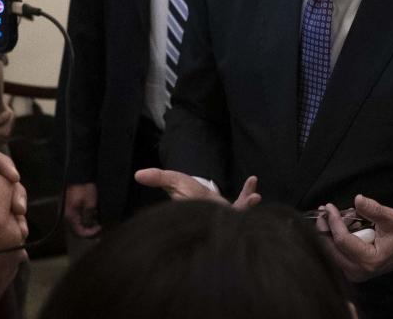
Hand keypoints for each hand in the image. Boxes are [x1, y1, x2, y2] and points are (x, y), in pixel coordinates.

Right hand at [65, 182, 100, 236]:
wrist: (81, 174)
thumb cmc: (84, 187)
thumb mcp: (90, 203)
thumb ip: (88, 217)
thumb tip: (89, 227)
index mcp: (70, 214)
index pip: (79, 230)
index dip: (89, 232)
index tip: (99, 228)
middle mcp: (68, 213)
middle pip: (79, 226)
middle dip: (90, 227)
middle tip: (99, 225)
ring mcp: (70, 209)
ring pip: (80, 221)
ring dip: (89, 221)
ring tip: (97, 217)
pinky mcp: (73, 204)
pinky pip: (79, 214)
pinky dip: (87, 215)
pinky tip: (94, 211)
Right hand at [133, 168, 260, 209]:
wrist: (197, 201)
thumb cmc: (185, 194)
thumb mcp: (172, 182)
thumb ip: (158, 178)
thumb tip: (138, 174)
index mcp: (195, 210)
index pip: (198, 211)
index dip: (205, 208)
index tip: (217, 202)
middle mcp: (211, 215)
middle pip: (221, 218)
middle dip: (233, 212)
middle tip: (245, 204)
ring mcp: (224, 215)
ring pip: (235, 214)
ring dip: (244, 205)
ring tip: (254, 197)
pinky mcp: (234, 210)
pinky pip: (241, 204)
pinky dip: (247, 193)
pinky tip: (252, 180)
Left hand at [320, 194, 392, 282]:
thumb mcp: (392, 219)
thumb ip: (374, 210)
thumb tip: (357, 199)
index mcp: (369, 260)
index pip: (342, 240)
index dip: (333, 222)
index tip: (329, 207)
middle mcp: (358, 271)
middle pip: (331, 248)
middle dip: (326, 227)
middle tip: (326, 210)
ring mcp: (353, 273)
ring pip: (330, 250)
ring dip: (331, 232)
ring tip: (341, 216)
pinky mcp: (350, 271)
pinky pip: (336, 253)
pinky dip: (336, 238)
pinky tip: (344, 226)